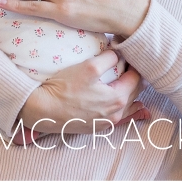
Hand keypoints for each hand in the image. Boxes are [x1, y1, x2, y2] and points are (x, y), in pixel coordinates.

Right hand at [17, 50, 149, 134]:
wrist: (45, 111)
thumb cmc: (65, 89)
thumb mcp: (89, 67)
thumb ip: (109, 58)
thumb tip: (118, 53)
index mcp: (119, 98)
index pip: (137, 78)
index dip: (135, 64)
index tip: (131, 55)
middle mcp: (117, 114)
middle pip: (135, 92)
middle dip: (134, 78)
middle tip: (130, 64)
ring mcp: (107, 123)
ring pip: (128, 106)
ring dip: (130, 92)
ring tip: (127, 80)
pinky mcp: (97, 127)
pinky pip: (118, 116)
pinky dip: (123, 107)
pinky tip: (123, 102)